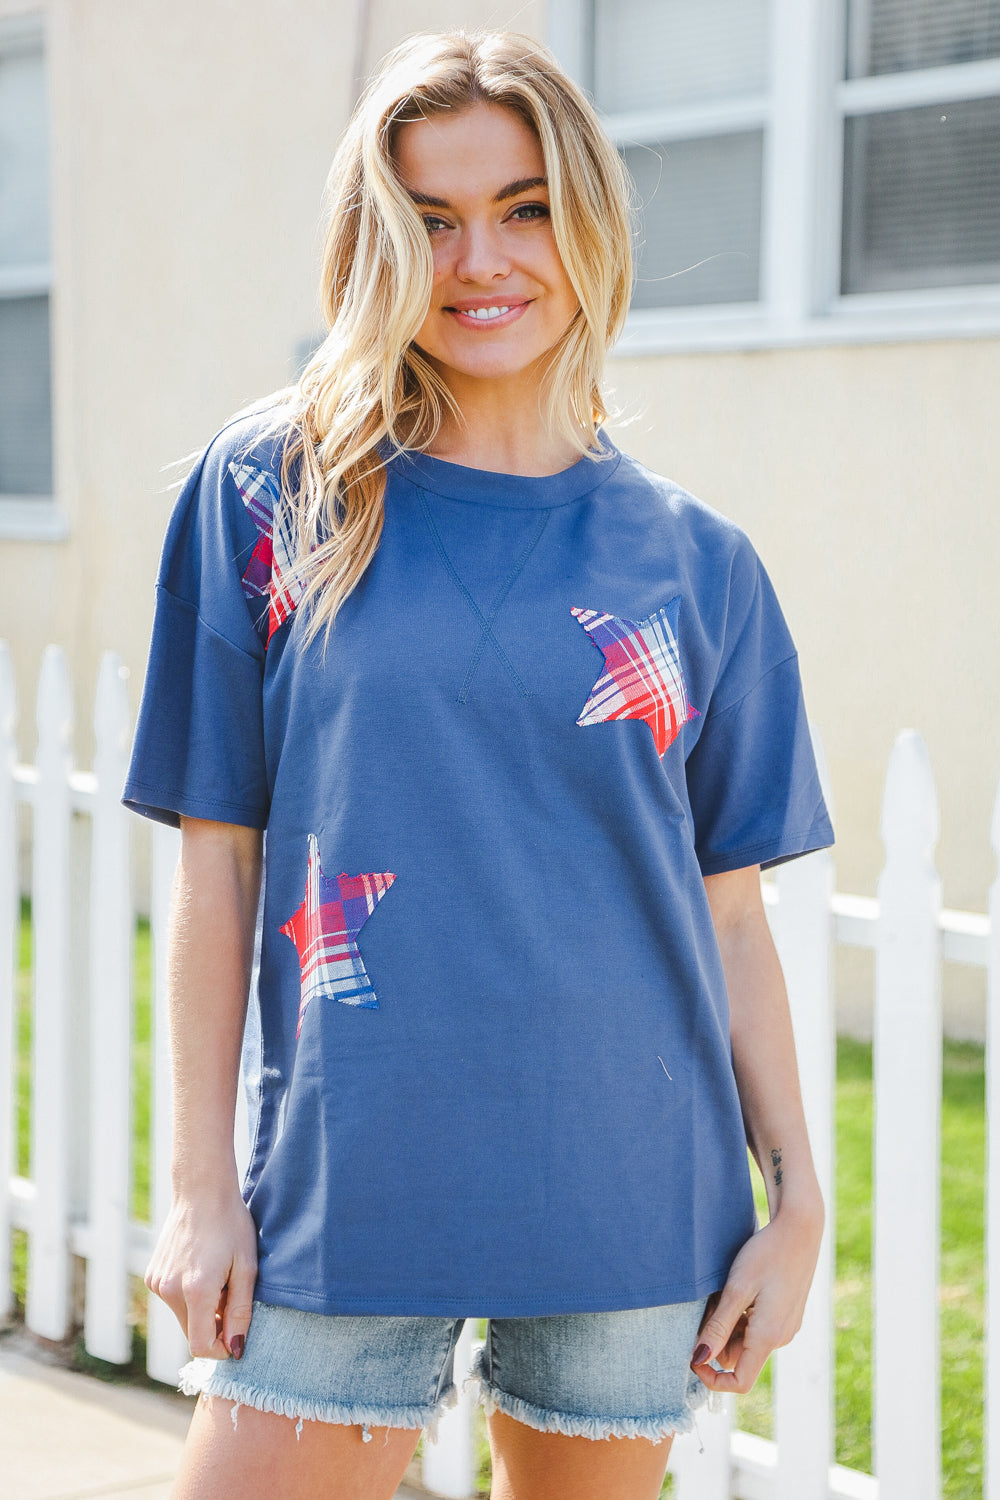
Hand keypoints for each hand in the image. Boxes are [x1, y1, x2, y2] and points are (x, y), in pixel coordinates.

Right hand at [144, 1185, 258, 1359]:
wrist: (201, 1191)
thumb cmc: (231, 1225)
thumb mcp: (246, 1267)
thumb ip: (240, 1311)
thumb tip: (235, 1350)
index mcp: (195, 1291)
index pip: (201, 1346)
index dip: (221, 1350)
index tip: (236, 1336)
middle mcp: (169, 1290)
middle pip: (192, 1333)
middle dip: (214, 1327)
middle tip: (232, 1297)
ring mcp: (157, 1282)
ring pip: (183, 1317)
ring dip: (202, 1310)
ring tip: (218, 1277)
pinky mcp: (152, 1275)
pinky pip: (173, 1300)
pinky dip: (189, 1296)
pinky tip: (201, 1268)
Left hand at [690, 1202, 823, 1393]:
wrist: (800, 1228)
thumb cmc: (766, 1254)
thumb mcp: (736, 1288)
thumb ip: (718, 1327)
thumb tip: (699, 1359)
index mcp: (768, 1336)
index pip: (740, 1382)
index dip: (713, 1378)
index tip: (693, 1357)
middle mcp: (781, 1337)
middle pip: (740, 1357)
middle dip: (718, 1339)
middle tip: (710, 1304)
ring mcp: (786, 1326)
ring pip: (747, 1341)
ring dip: (730, 1325)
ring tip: (725, 1291)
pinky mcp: (787, 1314)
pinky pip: (758, 1327)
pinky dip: (743, 1316)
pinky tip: (740, 1288)